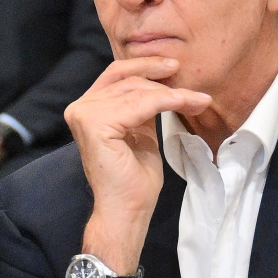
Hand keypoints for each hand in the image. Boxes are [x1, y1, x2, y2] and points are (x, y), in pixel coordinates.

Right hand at [66, 58, 207, 228]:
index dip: (145, 67)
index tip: (174, 68)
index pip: (116, 76)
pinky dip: (168, 101)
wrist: (127, 210)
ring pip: (137, 90)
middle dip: (161, 77)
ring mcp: (85, 115)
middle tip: (190, 80)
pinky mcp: (97, 124)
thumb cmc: (134, 180)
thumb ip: (141, 107)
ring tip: (197, 99)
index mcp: (88, 109)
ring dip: (172, 93)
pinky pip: (142, 104)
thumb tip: (163, 83)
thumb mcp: (140, 132)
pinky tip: (187, 103)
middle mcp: (80, 108)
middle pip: (126, 78)